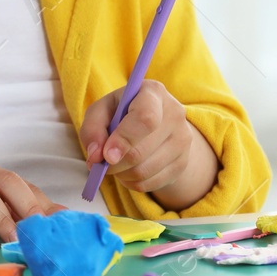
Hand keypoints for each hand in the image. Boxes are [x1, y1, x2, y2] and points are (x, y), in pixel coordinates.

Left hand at [80, 79, 201, 194]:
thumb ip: (93, 128)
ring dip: (122, 174)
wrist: (155, 124)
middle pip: (141, 151)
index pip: (145, 118)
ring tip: (115, 165)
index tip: (107, 156)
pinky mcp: (183, 162)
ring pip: (145, 171)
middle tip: (102, 164)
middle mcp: (174, 113)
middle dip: (115, 164)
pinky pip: (151, 183)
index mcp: (153, 92)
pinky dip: (133, 183)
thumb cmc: (122, 113)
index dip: (124, 140)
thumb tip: (96, 156)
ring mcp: (183, 139)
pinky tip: (128, 171)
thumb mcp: (102, 111)